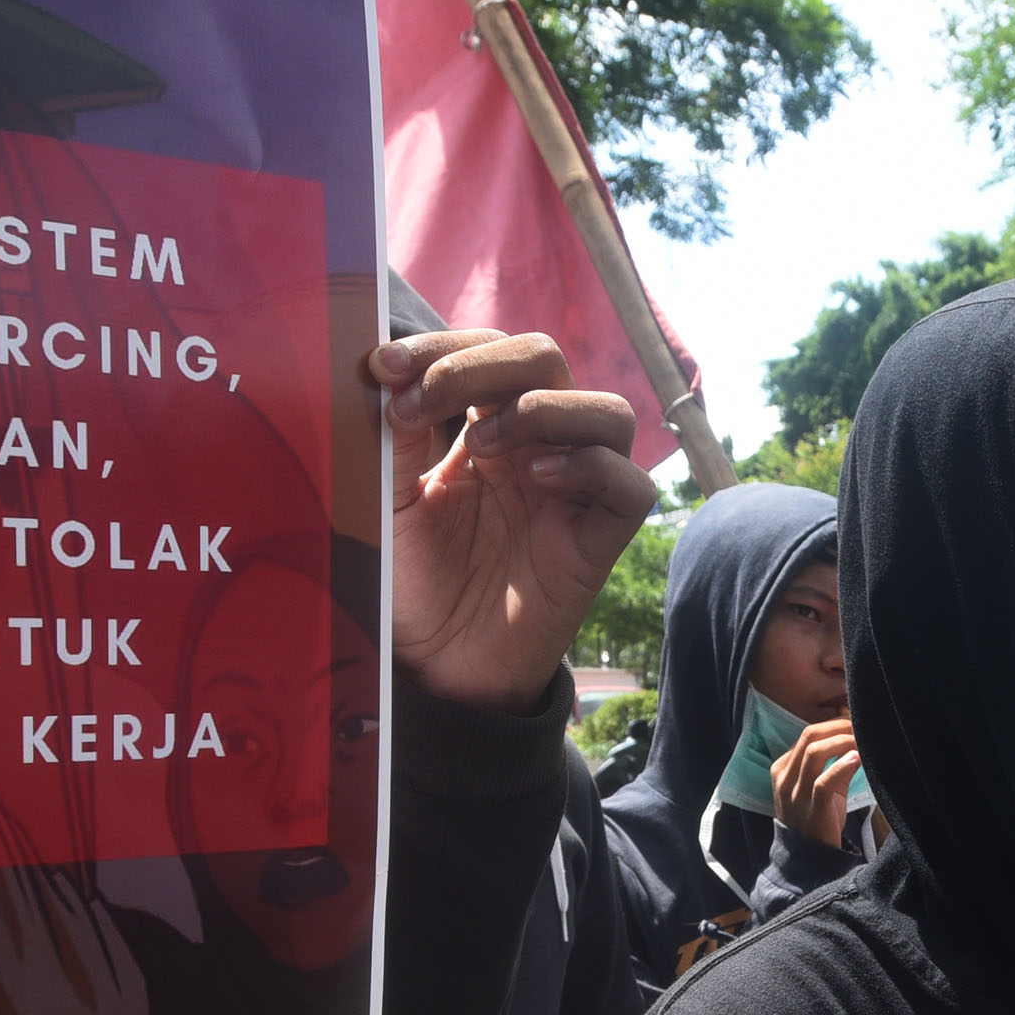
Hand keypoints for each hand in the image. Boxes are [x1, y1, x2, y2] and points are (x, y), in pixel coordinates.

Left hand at [379, 329, 655, 715]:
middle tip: (427, 399)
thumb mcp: (390, 501)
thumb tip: (390, 374)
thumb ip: (396, 439)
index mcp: (486, 426)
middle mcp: (537, 448)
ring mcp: (574, 491)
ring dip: (543, 409)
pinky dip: (590, 466)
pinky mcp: (598, 540)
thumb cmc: (415, 583)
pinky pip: (630, 485)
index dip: (442, 346)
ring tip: (481, 445)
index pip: (488, 352)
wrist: (438, 668)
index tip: (385, 366)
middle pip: (546, 361)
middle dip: (484, 364)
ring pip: (607, 412)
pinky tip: (538, 480)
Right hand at [769, 714, 861, 846]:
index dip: (835, 725)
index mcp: (784, 768)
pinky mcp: (811, 809)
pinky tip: (857, 758)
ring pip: (814, 753)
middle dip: (840, 726)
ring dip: (843, 741)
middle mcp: (785, 778)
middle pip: (810, 736)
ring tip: (863, 740)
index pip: (808, 734)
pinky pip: (823, 782)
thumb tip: (858, 741)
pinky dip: (841, 766)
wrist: (808, 857)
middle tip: (862, 726)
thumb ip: (836, 764)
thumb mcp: (822, 788)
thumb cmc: (816, 819)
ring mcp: (796, 793)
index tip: (857, 722)